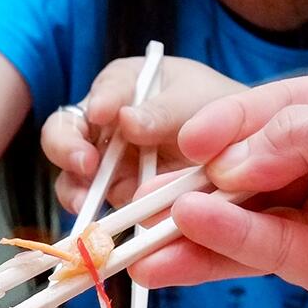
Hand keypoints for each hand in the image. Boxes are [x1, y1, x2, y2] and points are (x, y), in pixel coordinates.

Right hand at [42, 56, 246, 212]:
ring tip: (85, 201)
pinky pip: (91, 204)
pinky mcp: (112, 192)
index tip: (105, 113)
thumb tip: (125, 121)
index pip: (106, 88)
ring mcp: (105, 160)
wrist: (239, 150)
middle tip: (85, 163)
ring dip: (74, 187)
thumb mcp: (198, 101)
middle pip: (67, 129)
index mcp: (127, 85)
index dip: (102, 101)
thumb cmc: (218, 110)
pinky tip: (96, 223)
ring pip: (72, 172)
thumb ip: (164, 111)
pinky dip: (90, 215)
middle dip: (68, 146)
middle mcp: (105, 121)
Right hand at [130, 75, 307, 307]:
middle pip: (247, 169)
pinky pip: (264, 258)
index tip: (183, 145)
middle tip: (142, 200)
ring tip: (139, 239)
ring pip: (245, 220)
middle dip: (193, 182)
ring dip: (190, 228)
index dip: (224, 129)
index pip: (272, 113)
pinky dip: (221, 251)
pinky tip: (184, 244)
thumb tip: (233, 159)